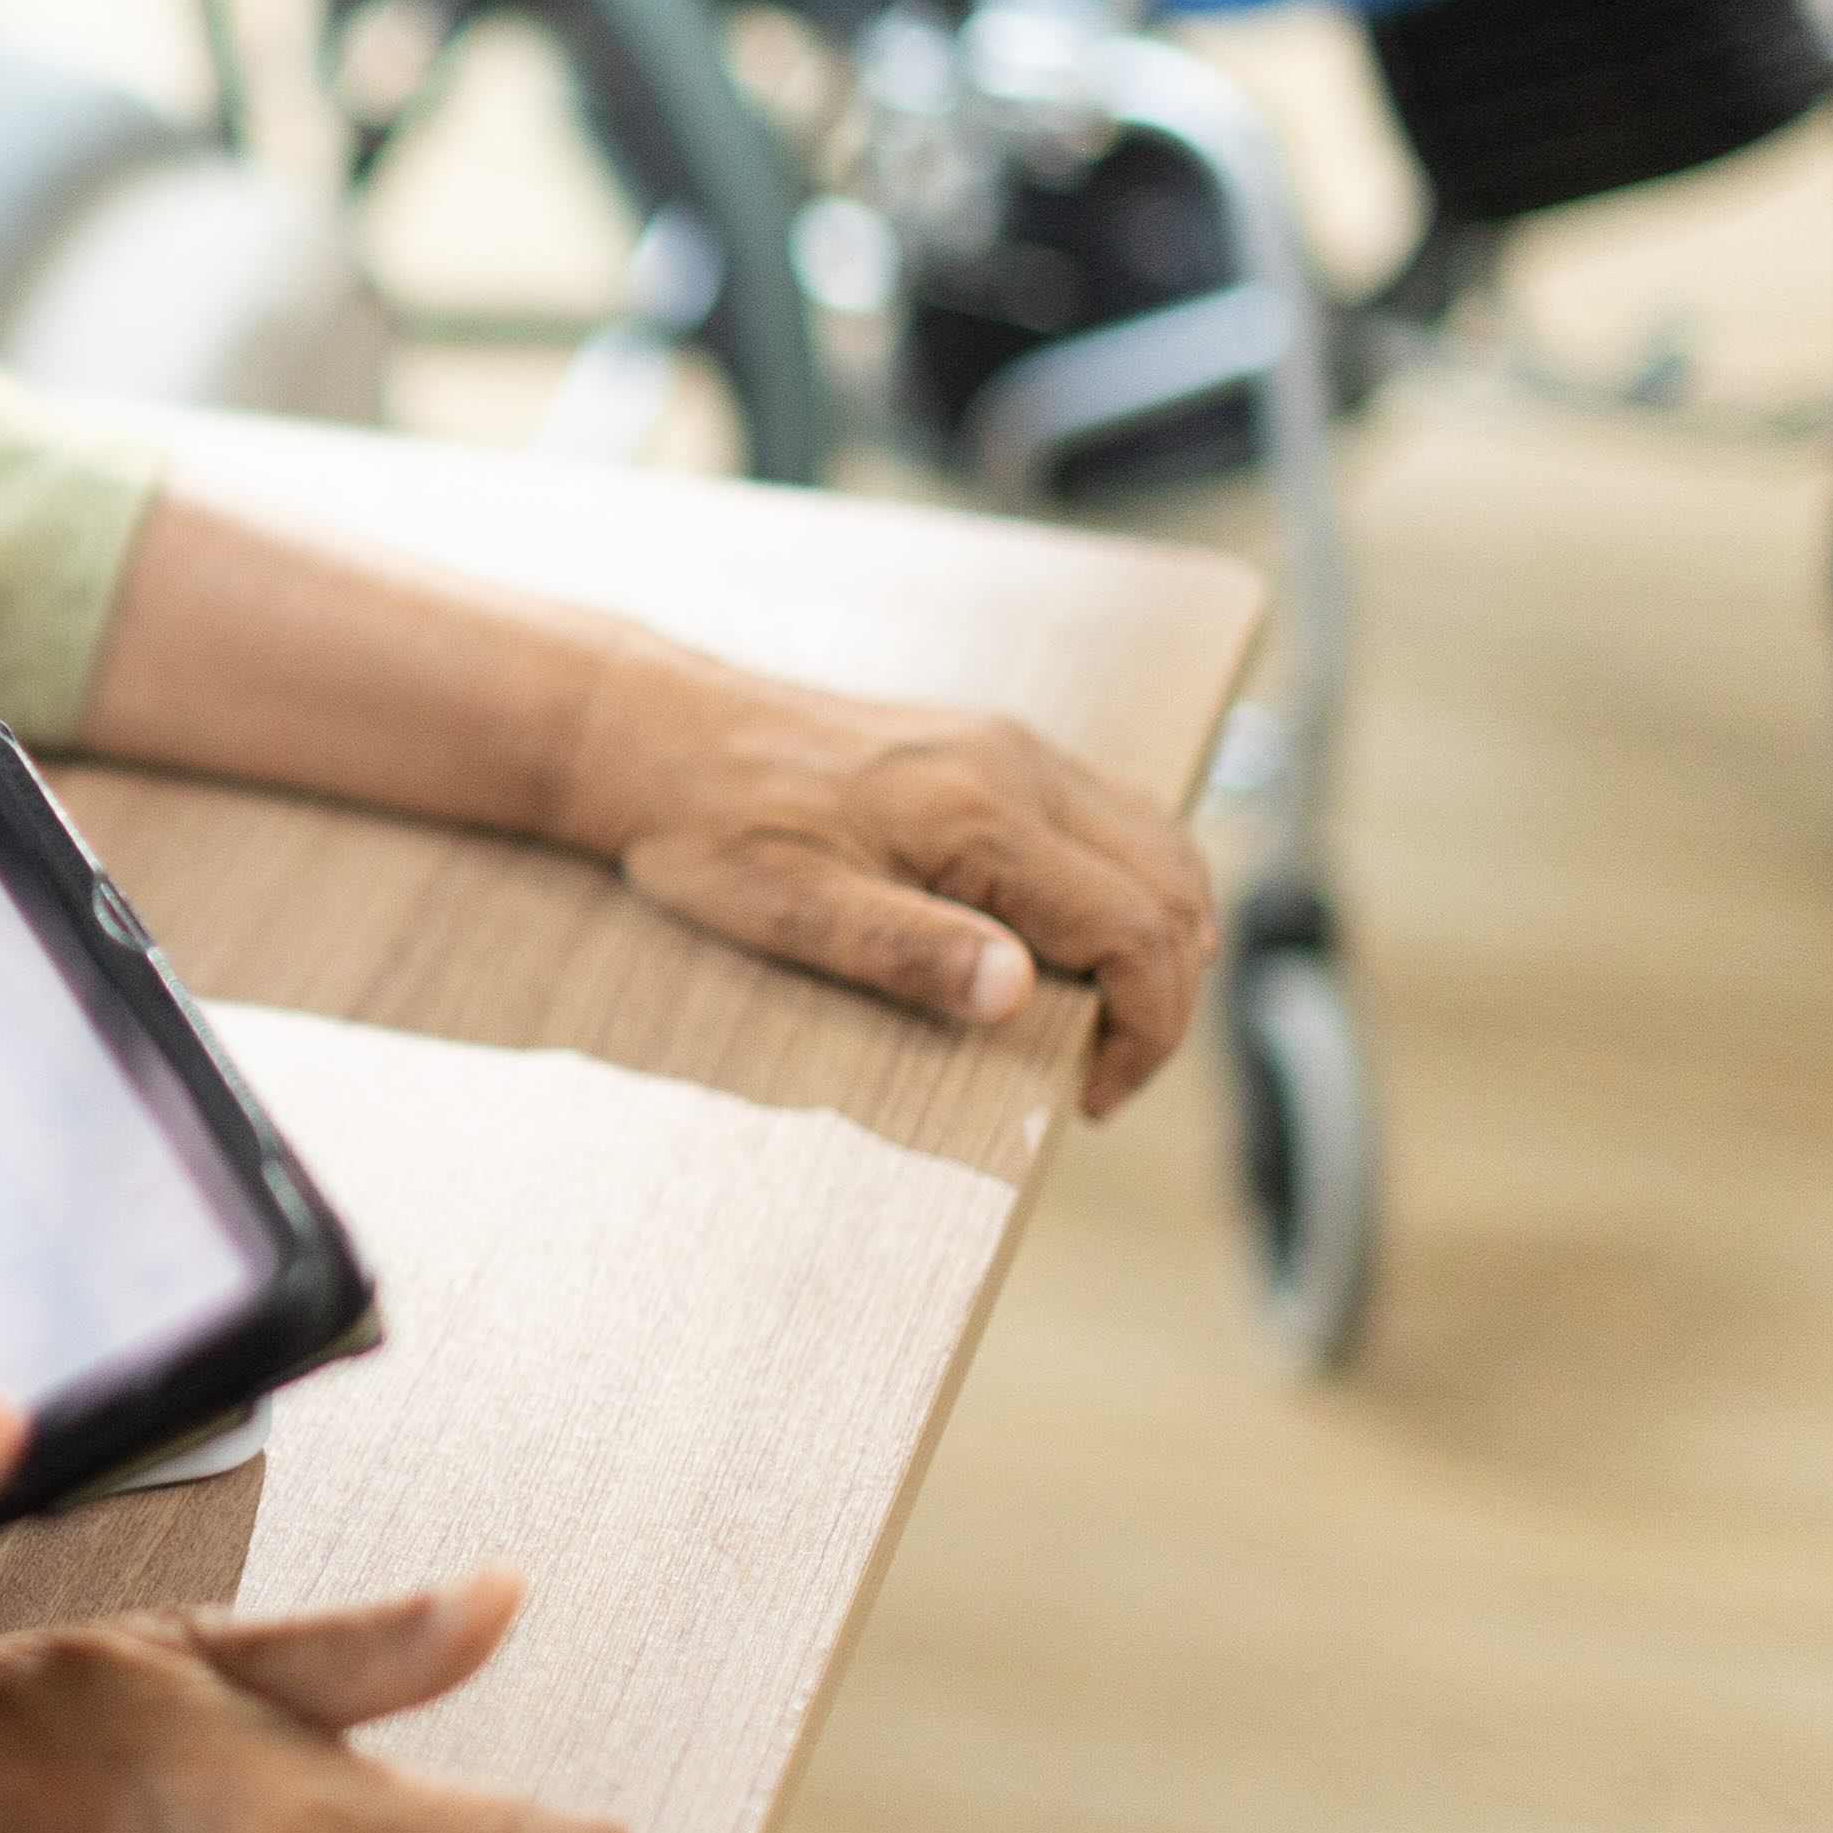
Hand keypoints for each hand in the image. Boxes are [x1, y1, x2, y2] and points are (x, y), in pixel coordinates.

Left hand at [561, 630, 1211, 1114]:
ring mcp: (1013, 749)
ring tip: (1102, 1025)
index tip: (1088, 1098)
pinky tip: (1080, 948)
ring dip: (1161, 941)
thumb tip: (1015, 997)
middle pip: (1173, 887)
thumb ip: (907, 951)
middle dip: (1166, 996)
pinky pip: (1112, 819)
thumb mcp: (789, 910)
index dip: (1145, 1030)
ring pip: (1158, 846)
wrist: (659, 735)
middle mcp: (1019, 767)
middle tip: (1100, 1077)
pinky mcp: (995, 749)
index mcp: (980, 815)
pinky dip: (1132, 891)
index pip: (1139, 929)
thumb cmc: (711, 831)